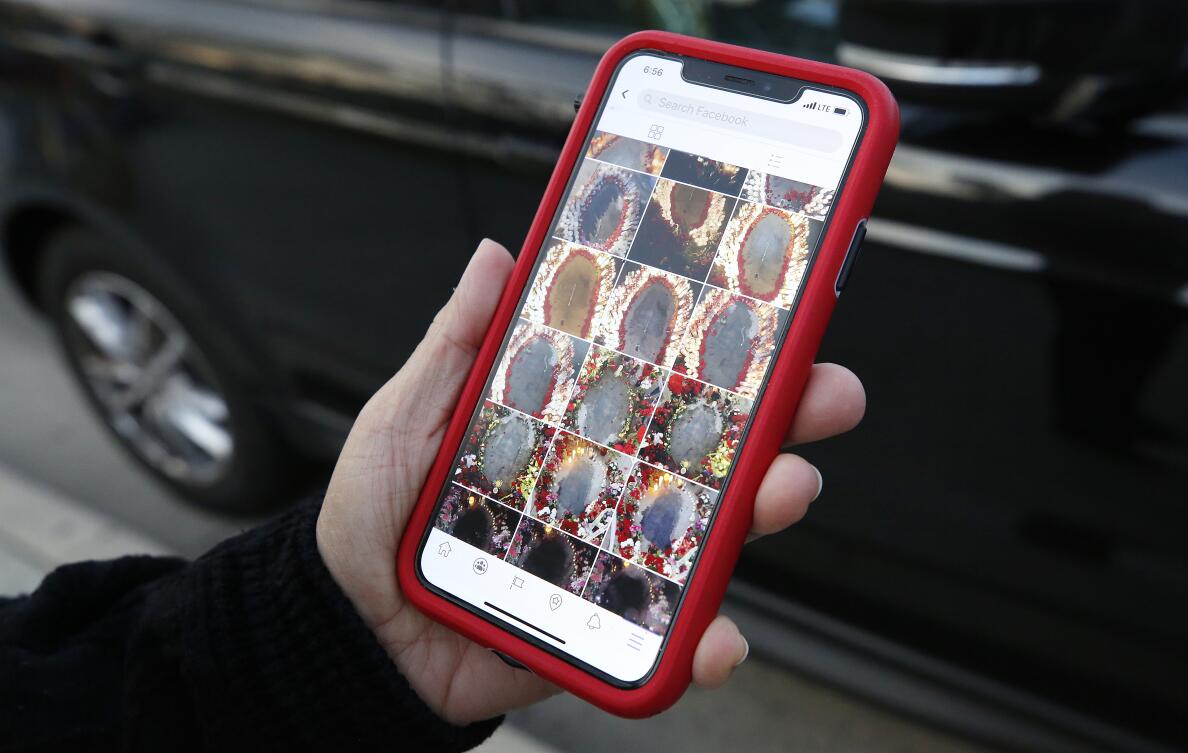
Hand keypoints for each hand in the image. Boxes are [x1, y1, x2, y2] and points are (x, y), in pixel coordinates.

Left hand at [317, 239, 864, 724]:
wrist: (344, 622)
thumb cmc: (375, 512)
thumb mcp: (411, 409)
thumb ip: (459, 340)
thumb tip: (498, 255)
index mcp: (577, 429)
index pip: (666, 382)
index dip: (727, 351)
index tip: (779, 314)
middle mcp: (611, 488)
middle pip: (714, 452)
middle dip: (784, 420)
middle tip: (826, 392)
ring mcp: (616, 558)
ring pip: (712, 535)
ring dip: (764, 512)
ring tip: (785, 488)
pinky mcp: (605, 628)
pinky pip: (668, 636)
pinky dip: (704, 637)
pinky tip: (716, 631)